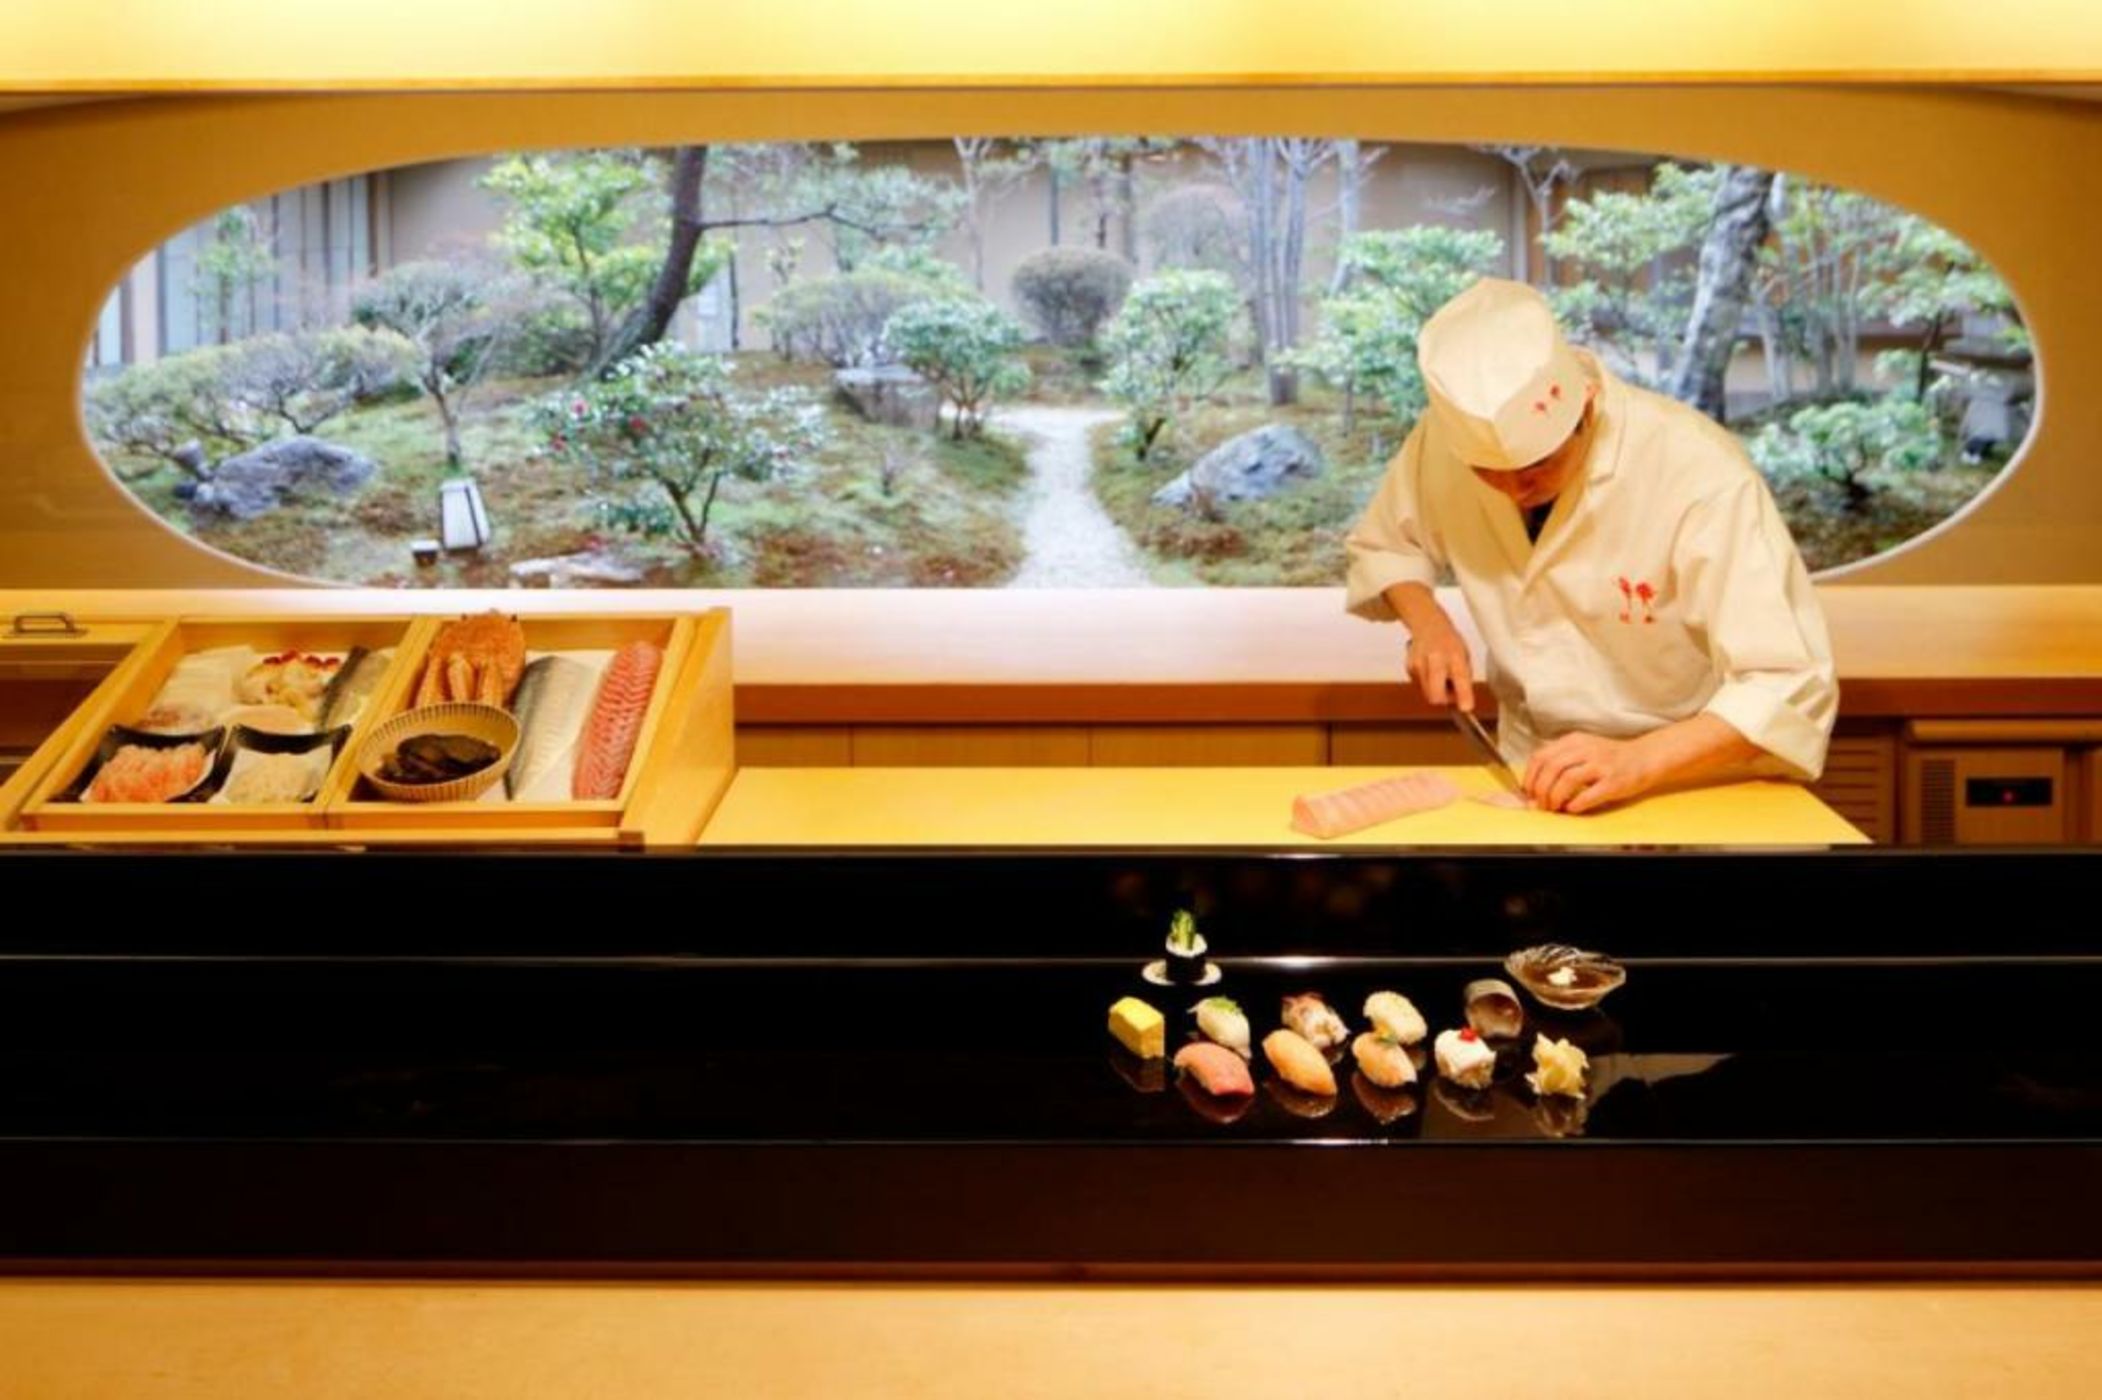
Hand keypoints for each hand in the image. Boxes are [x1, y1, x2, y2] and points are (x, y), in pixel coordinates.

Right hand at [1404, 615, 1475, 711]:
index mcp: (1455, 654)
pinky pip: (1420, 686)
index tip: (1466, 708)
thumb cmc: (1449, 642)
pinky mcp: (1409, 667)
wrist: (1427, 624)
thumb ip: (1463, 679)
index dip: (1463, 696)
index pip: (1460, 678)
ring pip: (1428, 694)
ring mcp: (1419, 663)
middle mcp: (1435, 659)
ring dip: (1436, 691)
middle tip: (1451, 693)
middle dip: (1444, 700)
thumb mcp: (1464, 656)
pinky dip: (1427, 683)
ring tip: (1440, 675)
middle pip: (1436, 695)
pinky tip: (1430, 669)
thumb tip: (1462, 703)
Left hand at [1523, 733, 1657, 813]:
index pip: (1541, 756)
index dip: (1530, 777)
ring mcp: (1601, 765)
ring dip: (1555, 797)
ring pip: (1567, 779)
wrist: (1644, 757)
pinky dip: (1575, 804)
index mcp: (1574, 741)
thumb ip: (1560, 761)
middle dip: (1541, 790)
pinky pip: (1589, 794)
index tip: (1528, 792)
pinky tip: (1572, 809)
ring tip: (1554, 807)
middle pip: (1551, 767)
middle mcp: (1586, 750)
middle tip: (1540, 804)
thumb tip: (1534, 786)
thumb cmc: (1609, 758)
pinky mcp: (1613, 781)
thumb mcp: (1582, 749)